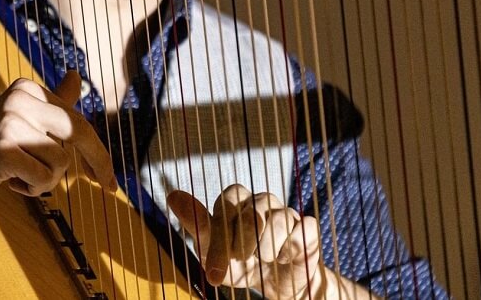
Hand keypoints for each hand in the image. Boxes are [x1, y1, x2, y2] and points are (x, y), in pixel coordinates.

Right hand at [0, 71, 116, 217]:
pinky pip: (43, 179)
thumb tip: (77, 76)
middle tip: (110, 186)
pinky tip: (8, 183)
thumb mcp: (20, 121)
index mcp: (26, 88)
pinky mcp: (2, 150)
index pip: (78, 121)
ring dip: (44, 181)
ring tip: (17, 177)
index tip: (110, 179)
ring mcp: (10, 122)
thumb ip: (51, 101)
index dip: (99, 153)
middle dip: (99, 162)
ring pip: (61, 162)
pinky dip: (31, 190)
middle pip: (79, 132)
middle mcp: (19, 98)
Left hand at [168, 184, 324, 299]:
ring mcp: (286, 213)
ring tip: (264, 259)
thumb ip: (197, 225)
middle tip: (241, 259)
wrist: (276, 286)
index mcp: (237, 202)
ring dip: (268, 246)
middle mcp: (262, 202)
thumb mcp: (215, 253)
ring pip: (280, 219)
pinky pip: (304, 229)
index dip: (220, 233)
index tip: (215, 269)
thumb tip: (173, 194)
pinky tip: (284, 258)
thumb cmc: (241, 265)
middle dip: (243, 242)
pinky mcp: (308, 228)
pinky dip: (292, 248)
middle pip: (252, 211)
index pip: (228, 203)